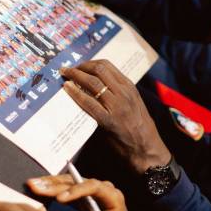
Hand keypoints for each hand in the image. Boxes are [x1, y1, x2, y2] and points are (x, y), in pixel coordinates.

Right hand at [27, 175, 143, 210]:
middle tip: (38, 187)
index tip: (59, 199)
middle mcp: (101, 187)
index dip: (75, 191)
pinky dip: (52, 187)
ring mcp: (91, 187)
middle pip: (77, 181)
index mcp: (111, 195)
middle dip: (56, 185)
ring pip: (70, 181)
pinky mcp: (82, 191)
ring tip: (33, 184)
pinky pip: (67, 186)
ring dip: (51, 182)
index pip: (93, 187)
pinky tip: (39, 186)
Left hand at [62, 59, 171, 173]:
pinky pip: (88, 103)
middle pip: (98, 70)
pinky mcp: (108, 120)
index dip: (89, 62)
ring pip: (93, 82)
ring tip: (64, 75)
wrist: (146, 147)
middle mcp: (123, 92)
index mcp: (129, 86)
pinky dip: (75, 93)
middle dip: (80, 67)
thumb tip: (96, 85)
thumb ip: (118, 92)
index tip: (79, 65)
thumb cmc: (138, 127)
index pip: (107, 65)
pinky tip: (67, 89)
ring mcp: (116, 105)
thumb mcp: (132, 102)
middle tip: (68, 70)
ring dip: (75, 76)